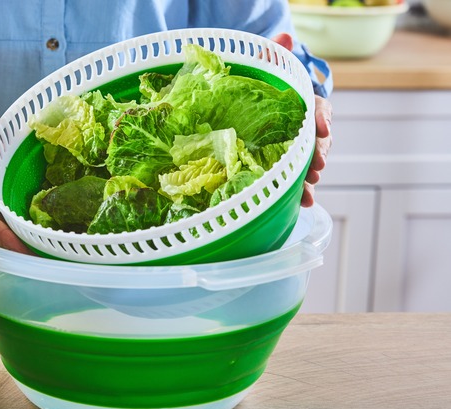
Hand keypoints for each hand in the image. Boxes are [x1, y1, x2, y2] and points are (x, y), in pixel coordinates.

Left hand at [271, 33, 332, 206]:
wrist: (253, 107)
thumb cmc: (264, 87)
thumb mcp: (268, 70)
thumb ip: (276, 55)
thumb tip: (284, 37)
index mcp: (304, 103)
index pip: (318, 109)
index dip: (321, 119)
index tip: (323, 128)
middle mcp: (306, 127)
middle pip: (319, 140)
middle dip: (319, 154)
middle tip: (316, 167)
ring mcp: (298, 148)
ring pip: (310, 162)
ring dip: (310, 177)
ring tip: (309, 191)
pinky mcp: (287, 165)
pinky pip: (297, 178)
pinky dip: (301, 192)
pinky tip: (304, 203)